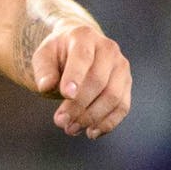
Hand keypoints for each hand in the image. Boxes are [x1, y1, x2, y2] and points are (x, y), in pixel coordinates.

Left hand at [33, 22, 131, 139]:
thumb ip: (44, 70)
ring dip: (92, 117)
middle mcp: (108, 49)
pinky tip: (92, 133)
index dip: (75, 77)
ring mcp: (121, 66)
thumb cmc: (57, 54)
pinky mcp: (127, 84)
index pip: (82, 58)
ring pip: (113, 97)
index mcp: (84, 37)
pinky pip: (123, 106)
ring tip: (71, 129)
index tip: (65, 95)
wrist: (78, 48)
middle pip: (98, 81)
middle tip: (60, 122)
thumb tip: (46, 86)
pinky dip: (108, 123)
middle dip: (78, 105)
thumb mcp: (43, 56)